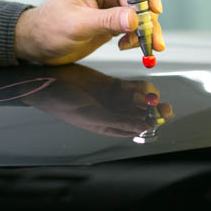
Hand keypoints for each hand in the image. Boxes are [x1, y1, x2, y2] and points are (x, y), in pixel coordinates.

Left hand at [14, 0, 164, 64]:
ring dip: (146, 30)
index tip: (153, 7)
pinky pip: (133, 26)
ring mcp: (110, 6)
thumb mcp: (77, 25)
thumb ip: (106, 21)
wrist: (37, 44)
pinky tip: (127, 45)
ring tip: (146, 46)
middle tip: (151, 36)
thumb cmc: (48, 27)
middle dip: (148, 17)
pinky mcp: (112, 21)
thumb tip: (133, 18)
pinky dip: (137, 37)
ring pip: (140, 13)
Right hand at [21, 65, 173, 137]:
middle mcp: (111, 114)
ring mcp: (111, 98)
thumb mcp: (91, 114)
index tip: (160, 117)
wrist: (47, 81)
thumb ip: (118, 121)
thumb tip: (143, 128)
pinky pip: (130, 87)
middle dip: (153, 112)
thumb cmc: (62, 103)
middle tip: (163, 106)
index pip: (134, 129)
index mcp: (106, 126)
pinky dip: (138, 86)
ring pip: (138, 101)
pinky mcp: (109, 84)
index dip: (149, 125)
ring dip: (146, 98)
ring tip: (148, 95)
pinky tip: (142, 86)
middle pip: (139, 115)